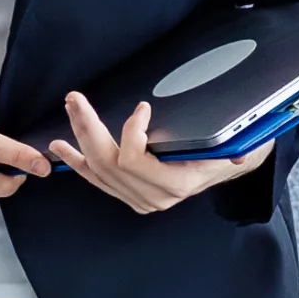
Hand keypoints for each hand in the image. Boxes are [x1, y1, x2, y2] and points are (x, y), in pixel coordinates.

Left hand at [50, 91, 268, 213]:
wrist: (227, 167)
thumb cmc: (227, 151)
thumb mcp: (233, 146)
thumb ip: (230, 148)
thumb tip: (235, 153)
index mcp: (175, 184)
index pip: (133, 161)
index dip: (130, 132)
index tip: (142, 107)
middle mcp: (153, 196)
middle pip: (107, 162)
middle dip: (88, 127)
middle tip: (76, 99)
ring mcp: (139, 197)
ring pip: (97, 170)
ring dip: (78, 140)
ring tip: (67, 114)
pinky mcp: (130, 194)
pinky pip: (97, 180)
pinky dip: (78, 163)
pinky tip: (63, 149)